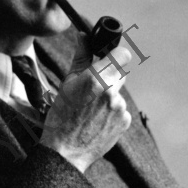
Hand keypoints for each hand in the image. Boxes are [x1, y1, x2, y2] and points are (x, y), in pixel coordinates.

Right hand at [40, 33, 132, 172]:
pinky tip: (97, 120)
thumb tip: (84, 36)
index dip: (117, 55)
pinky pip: (121, 109)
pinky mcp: (125, 121)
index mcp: (96, 79)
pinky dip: (112, 112)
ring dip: (109, 96)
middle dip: (109, 77)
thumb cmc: (62, 116)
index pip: (123, 55)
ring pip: (119, 93)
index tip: (111, 57)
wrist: (66, 151)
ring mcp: (120, 108)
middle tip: (93, 89)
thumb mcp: (67, 84)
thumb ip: (80, 58)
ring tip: (91, 109)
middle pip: (120, 73)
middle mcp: (111, 92)